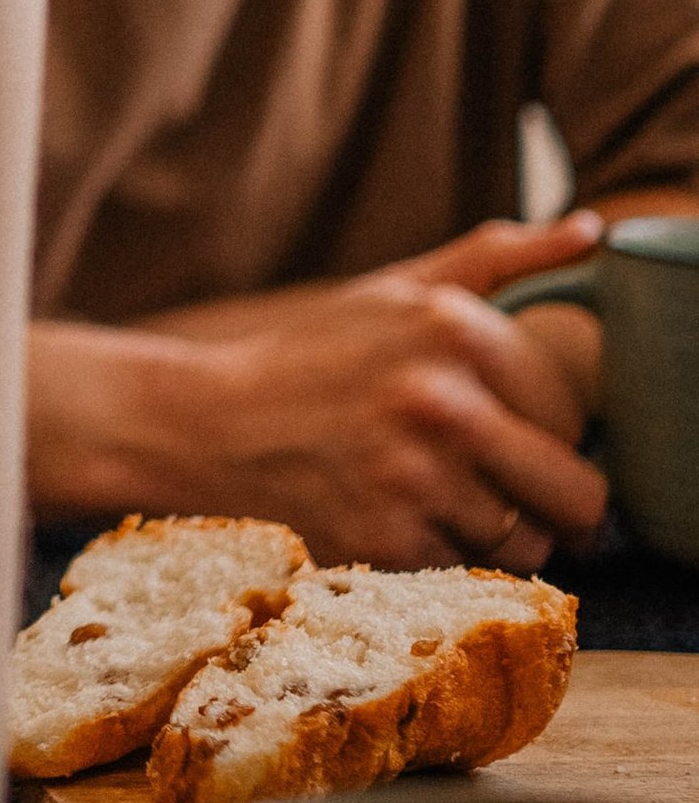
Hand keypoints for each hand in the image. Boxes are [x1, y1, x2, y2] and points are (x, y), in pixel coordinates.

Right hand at [183, 216, 608, 567]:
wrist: (211, 424)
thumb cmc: (316, 357)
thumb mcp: (397, 291)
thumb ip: (498, 258)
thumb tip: (592, 230)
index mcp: (452, 326)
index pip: (572, 413)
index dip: (547, 431)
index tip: (507, 431)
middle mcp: (439, 399)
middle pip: (574, 493)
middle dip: (548, 500)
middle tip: (503, 488)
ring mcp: (413, 475)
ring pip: (526, 545)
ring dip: (492, 533)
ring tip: (434, 499)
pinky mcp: (385, 539)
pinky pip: (467, 572)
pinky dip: (439, 556)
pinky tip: (393, 518)